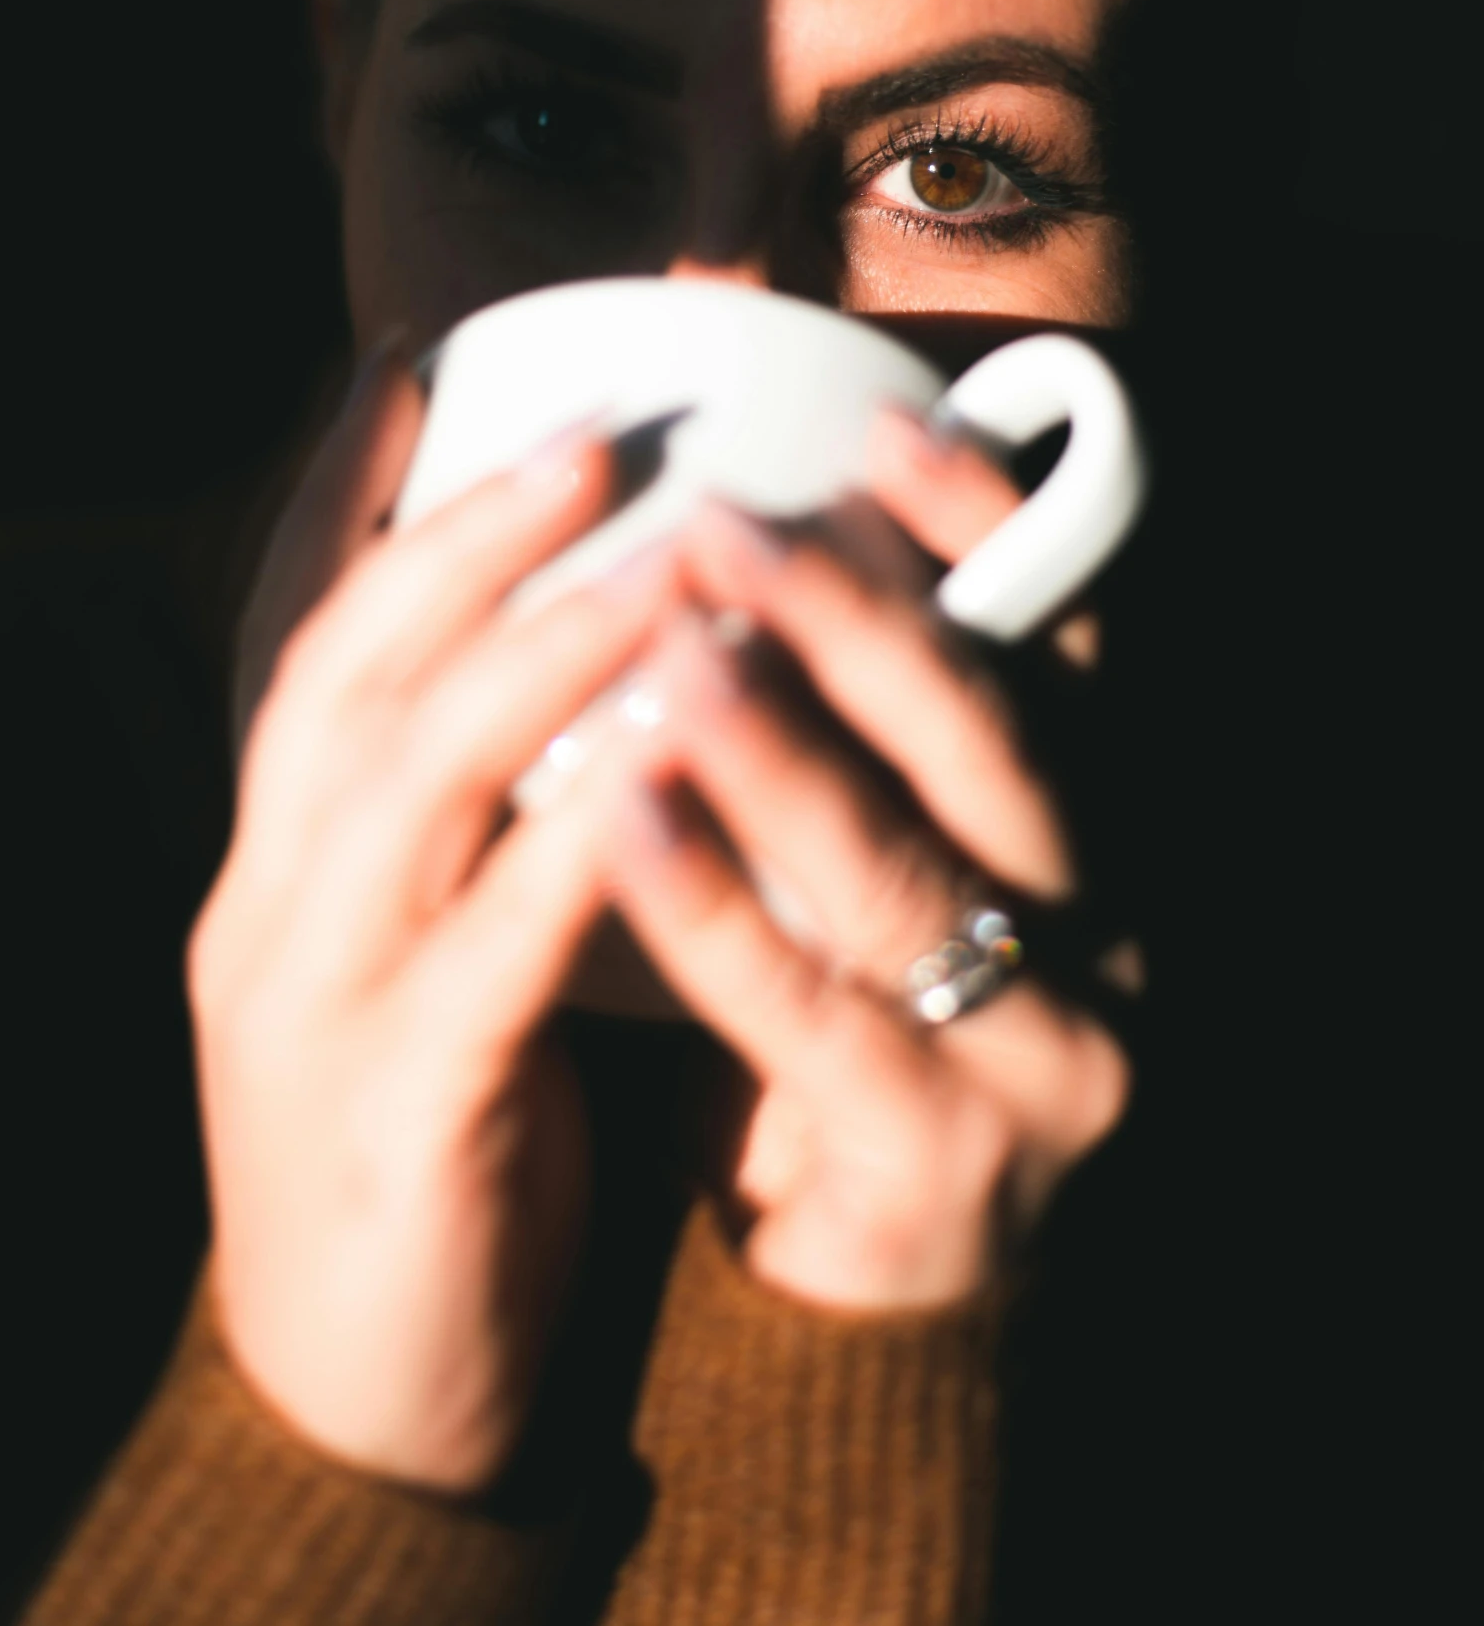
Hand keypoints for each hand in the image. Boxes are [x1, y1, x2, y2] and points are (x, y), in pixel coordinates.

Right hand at [188, 344, 674, 1489]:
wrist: (367, 1400)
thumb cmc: (437, 1135)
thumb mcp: (428, 950)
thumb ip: (478, 816)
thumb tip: (594, 660)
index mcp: (280, 860)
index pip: (298, 639)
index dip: (357, 500)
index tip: (423, 367)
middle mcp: (271, 909)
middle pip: (350, 677)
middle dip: (468, 543)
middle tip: (596, 434)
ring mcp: (312, 1013)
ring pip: (409, 790)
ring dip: (532, 661)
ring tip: (659, 563)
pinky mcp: (394, 1121)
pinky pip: (483, 962)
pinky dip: (569, 855)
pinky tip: (658, 774)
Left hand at [602, 409, 1131, 1313]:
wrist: (850, 1288)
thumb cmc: (829, 1015)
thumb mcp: (853, 848)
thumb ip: (831, 714)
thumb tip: (726, 505)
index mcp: (1070, 822)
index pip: (1056, 646)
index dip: (985, 533)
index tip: (883, 425)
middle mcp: (1088, 921)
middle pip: (989, 740)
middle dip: (858, 621)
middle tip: (722, 525)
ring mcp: (1037, 1053)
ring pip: (911, 875)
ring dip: (786, 756)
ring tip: (673, 658)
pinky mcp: (944, 1166)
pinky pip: (818, 1021)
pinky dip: (716, 915)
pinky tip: (624, 820)